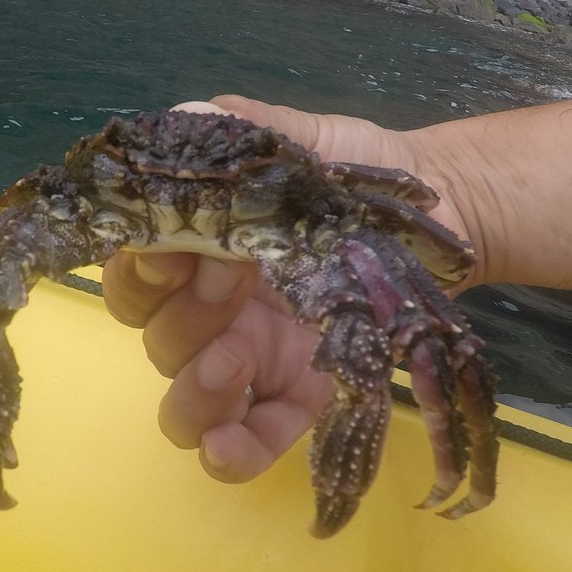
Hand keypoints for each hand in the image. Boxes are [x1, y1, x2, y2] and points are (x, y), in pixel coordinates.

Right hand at [101, 95, 471, 485]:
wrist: (438, 212)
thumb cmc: (356, 170)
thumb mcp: (302, 140)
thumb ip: (247, 132)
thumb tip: (192, 118)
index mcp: (198, 253)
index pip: (133, 274)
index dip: (139, 269)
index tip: (173, 248)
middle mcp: (212, 312)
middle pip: (154, 339)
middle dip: (181, 316)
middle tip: (232, 282)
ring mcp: (252, 361)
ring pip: (183, 404)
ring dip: (193, 391)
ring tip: (235, 360)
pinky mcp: (297, 400)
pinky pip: (249, 442)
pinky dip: (232, 453)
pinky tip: (231, 447)